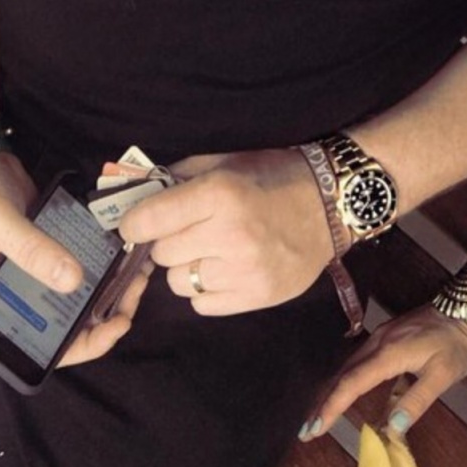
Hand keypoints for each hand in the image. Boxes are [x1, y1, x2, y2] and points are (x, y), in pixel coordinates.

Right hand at [0, 151, 150, 366]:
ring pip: (82, 287)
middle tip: (139, 282)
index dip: (86, 343)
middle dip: (110, 307)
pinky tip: (124, 245)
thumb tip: (73, 282)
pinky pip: (81, 256)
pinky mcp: (53, 241)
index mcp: (2, 303)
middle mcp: (25, 291)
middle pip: (72, 317)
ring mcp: (41, 265)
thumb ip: (31, 251)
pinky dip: (103, 255)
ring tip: (138, 264)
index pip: (46, 342)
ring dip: (111, 281)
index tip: (121, 323)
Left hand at [120, 148, 333, 313]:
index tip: (137, 222)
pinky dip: (208, 288)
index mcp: (219, 193)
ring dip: (188, 267)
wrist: (331, 203)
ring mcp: (245, 270)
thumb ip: (178, 176)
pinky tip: (227, 268)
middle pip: (162, 254)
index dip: (134, 222)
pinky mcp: (257, 297)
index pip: (148, 220)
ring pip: (179, 283)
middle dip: (168, 241)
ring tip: (213, 249)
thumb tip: (135, 193)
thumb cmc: (272, 175)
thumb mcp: (225, 161)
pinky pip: (203, 304)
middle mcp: (229, 234)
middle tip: (190, 230)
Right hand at [300, 306, 466, 439]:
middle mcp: (378, 342)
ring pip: (349, 365)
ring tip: (320, 415)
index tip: (314, 429)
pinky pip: (359, 359)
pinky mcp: (388, 335)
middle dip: (324, 402)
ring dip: (333, 390)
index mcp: (389, 353)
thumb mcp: (443, 376)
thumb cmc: (458, 344)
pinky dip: (347, 378)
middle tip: (308, 430)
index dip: (331, 407)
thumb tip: (391, 428)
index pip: (352, 383)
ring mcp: (382, 336)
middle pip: (343, 374)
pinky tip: (345, 390)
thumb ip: (416, 401)